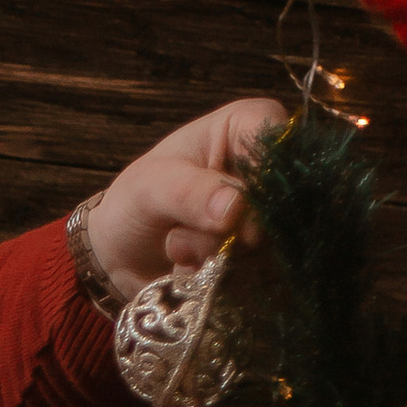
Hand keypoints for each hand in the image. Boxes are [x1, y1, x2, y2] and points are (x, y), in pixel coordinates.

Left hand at [82, 95, 287, 301]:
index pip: (282, 138)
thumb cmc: (136, 202)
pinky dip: (223, 279)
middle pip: (283, 199)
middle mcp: (267, 171)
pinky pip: (263, 274)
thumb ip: (189, 191)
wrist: (122, 258)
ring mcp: (270, 218)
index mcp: (246, 127)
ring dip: (221, 256)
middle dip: (236, 227)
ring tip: (180, 250)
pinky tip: (189, 270)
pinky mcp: (265, 260)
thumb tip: (235, 209)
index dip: (266, 174)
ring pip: (273, 243)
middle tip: (187, 235)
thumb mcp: (150, 187)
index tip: (234, 207)